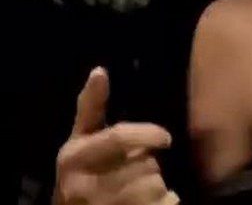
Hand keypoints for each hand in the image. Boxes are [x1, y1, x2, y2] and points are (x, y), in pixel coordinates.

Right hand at [53, 67, 178, 204]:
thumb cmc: (83, 171)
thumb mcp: (81, 139)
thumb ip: (91, 107)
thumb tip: (99, 70)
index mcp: (74, 157)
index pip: (118, 138)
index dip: (147, 134)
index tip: (166, 138)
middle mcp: (82, 186)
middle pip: (144, 164)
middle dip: (150, 165)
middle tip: (137, 172)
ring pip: (155, 187)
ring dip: (158, 187)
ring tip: (139, 191)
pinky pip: (165, 203)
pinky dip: (167, 202)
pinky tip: (150, 204)